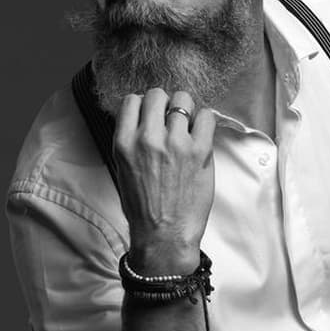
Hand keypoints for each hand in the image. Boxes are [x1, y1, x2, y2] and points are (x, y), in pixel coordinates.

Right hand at [112, 87, 215, 274]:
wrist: (163, 236)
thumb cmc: (144, 209)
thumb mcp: (123, 170)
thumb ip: (131, 141)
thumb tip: (145, 120)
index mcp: (124, 143)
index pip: (132, 100)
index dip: (144, 106)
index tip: (152, 116)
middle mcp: (148, 139)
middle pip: (157, 94)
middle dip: (165, 104)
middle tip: (171, 120)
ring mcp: (175, 143)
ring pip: (183, 99)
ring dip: (185, 110)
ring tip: (187, 127)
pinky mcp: (199, 151)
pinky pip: (206, 116)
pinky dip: (204, 120)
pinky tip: (201, 134)